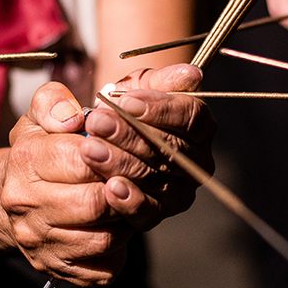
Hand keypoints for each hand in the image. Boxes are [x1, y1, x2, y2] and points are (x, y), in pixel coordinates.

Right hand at [0, 81, 136, 285]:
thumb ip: (54, 102)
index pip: (82, 159)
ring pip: (105, 239)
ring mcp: (39, 243)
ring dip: (125, 219)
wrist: (15, 199)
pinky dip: (120, 250)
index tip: (125, 146)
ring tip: (127, 199)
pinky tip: (117, 227)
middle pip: (95, 204)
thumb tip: (73, 116)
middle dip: (123, 189)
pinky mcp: (58, 269)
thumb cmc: (39, 150)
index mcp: (24, 160)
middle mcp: (25, 205)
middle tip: (133, 177)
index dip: (113, 152)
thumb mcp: (41, 115)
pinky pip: (104, 268)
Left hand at [79, 63, 212, 228]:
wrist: (99, 139)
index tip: (126, 101)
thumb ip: (158, 79)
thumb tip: (190, 74)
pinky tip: (109, 189)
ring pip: (157, 178)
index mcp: (198, 125)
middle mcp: (197, 160)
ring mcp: (181, 190)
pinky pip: (149, 211)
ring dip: (122, 164)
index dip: (160, 109)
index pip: (191, 117)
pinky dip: (130, 201)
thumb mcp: (133, 87)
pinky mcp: (158, 213)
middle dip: (131, 135)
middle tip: (97, 123)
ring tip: (90, 150)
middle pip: (172, 149)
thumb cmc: (120, 108)